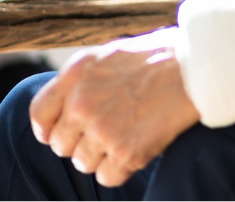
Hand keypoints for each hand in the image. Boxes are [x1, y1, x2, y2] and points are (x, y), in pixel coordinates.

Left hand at [30, 29, 199, 187]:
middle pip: (60, 145)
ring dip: (99, 156)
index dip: (47, 129)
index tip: (57, 133)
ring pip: (82, 163)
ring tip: (122, 137)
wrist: (195, 69)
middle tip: (101, 133)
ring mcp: (104, 131)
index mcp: (75, 76)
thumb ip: (79, 82)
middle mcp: (83, 105)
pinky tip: (133, 149)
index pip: (39, 115)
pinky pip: (106, 177)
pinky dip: (118, 169)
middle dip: (78, 143)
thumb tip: (62, 109)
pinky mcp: (127, 153)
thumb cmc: (154, 58)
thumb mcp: (106, 56)